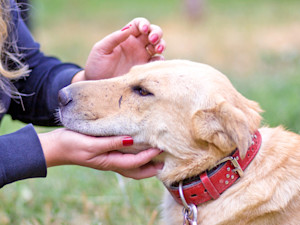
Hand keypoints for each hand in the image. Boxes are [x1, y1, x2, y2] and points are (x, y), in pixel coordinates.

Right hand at [39, 128, 162, 178]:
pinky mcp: (105, 153)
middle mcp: (111, 163)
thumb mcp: (92, 144)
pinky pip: (124, 158)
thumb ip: (112, 143)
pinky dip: (134, 157)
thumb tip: (132, 140)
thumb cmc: (72, 144)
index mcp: (110, 162)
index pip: (135, 162)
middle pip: (136, 170)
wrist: (56, 147)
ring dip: (144, 164)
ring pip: (131, 166)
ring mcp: (108, 159)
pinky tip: (137, 148)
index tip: (161, 148)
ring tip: (156, 157)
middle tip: (165, 161)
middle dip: (151, 168)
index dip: (149, 157)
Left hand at [72, 17, 165, 81]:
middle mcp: (136, 46)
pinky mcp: (145, 71)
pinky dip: (160, 61)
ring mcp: (142, 58)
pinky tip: (155, 63)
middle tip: (152, 40)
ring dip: (161, 45)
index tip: (143, 30)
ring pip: (158, 47)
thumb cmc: (96, 65)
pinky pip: (157, 63)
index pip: (139, 24)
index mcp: (126, 37)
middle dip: (156, 33)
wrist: (97, 85)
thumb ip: (115, 38)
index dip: (144, 24)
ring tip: (158, 50)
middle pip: (153, 33)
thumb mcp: (101, 49)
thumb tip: (129, 28)